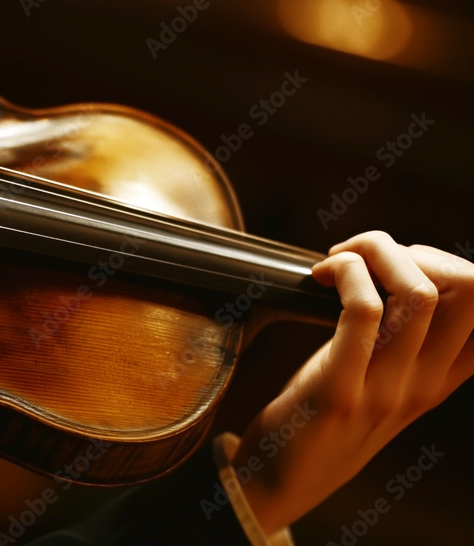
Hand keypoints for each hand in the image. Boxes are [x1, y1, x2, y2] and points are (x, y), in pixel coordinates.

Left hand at [232, 231, 473, 533]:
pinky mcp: (340, 391)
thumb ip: (405, 343)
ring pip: (420, 292)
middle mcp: (426, 384)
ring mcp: (387, 390)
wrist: (280, 482)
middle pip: (472, 289)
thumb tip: (401, 274)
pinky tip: (321, 275)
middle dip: (416, 251)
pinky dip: (345, 273)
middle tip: (364, 260)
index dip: (455, 267)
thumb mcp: (382, 384)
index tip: (400, 264)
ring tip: (339, 261)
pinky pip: (364, 311)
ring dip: (375, 253)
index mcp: (441, 379)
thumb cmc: (321, 419)